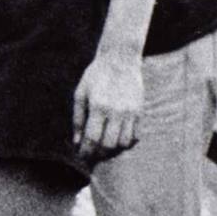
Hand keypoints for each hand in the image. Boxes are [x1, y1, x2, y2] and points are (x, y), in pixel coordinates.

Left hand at [72, 50, 143, 165]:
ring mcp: (130, 112)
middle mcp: (116, 111)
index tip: (82, 156)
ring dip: (113, 149)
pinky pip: (134, 136)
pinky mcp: (139, 111)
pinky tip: (116, 138)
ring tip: (104, 146)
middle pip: (109, 145)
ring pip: (123, 143)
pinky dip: (125, 142)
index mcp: (98, 106)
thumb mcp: (80, 93)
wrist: (120, 59)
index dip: (86, 152)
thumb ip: (78, 119)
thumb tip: (77, 142)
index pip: (92, 138)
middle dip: (99, 153)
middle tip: (92, 153)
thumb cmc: (96, 76)